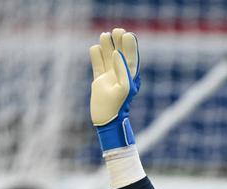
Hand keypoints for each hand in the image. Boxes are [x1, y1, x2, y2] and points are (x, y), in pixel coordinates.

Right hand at [90, 28, 139, 149]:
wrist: (106, 119)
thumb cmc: (117, 105)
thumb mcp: (123, 88)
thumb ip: (122, 70)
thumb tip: (118, 54)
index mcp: (129, 76)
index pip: (131, 57)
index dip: (130, 45)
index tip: (127, 34)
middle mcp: (120, 75)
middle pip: (120, 54)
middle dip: (119, 42)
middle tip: (117, 30)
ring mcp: (109, 77)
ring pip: (108, 57)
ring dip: (107, 46)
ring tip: (104, 34)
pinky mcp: (99, 81)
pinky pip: (98, 65)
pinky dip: (96, 56)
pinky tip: (95, 48)